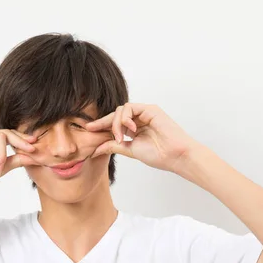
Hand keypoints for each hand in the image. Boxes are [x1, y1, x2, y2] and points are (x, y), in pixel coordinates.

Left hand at [86, 103, 201, 172]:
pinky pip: (130, 107)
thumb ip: (114, 146)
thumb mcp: (130, 150)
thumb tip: (96, 149)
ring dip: (116, 124)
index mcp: (135, 129)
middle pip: (115, 115)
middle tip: (91, 129)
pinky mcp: (149, 109)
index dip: (101, 126)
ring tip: (121, 138)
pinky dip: (125, 118)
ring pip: (120, 110)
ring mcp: (144, 113)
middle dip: (102, 122)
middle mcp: (139, 119)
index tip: (88, 130)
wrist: (174, 155)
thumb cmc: (158, 155)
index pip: (115, 124)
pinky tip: (130, 130)